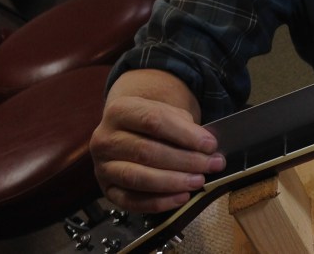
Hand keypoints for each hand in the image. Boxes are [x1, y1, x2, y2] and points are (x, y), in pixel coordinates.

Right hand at [90, 70, 224, 212]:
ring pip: (137, 177)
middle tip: (212, 165)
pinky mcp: (107, 189)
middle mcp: (105, 139)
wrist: (129, 130)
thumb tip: (207, 149)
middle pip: (146, 151)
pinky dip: (158, 202)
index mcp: (120, 111)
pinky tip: (181, 197)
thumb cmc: (155, 122)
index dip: (185, 134)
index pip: (153, 121)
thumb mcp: (169, 113)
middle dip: (185, 160)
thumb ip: (185, 127)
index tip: (210, 145)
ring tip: (199, 181)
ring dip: (172, 182)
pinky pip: (130, 201)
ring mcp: (102, 166)